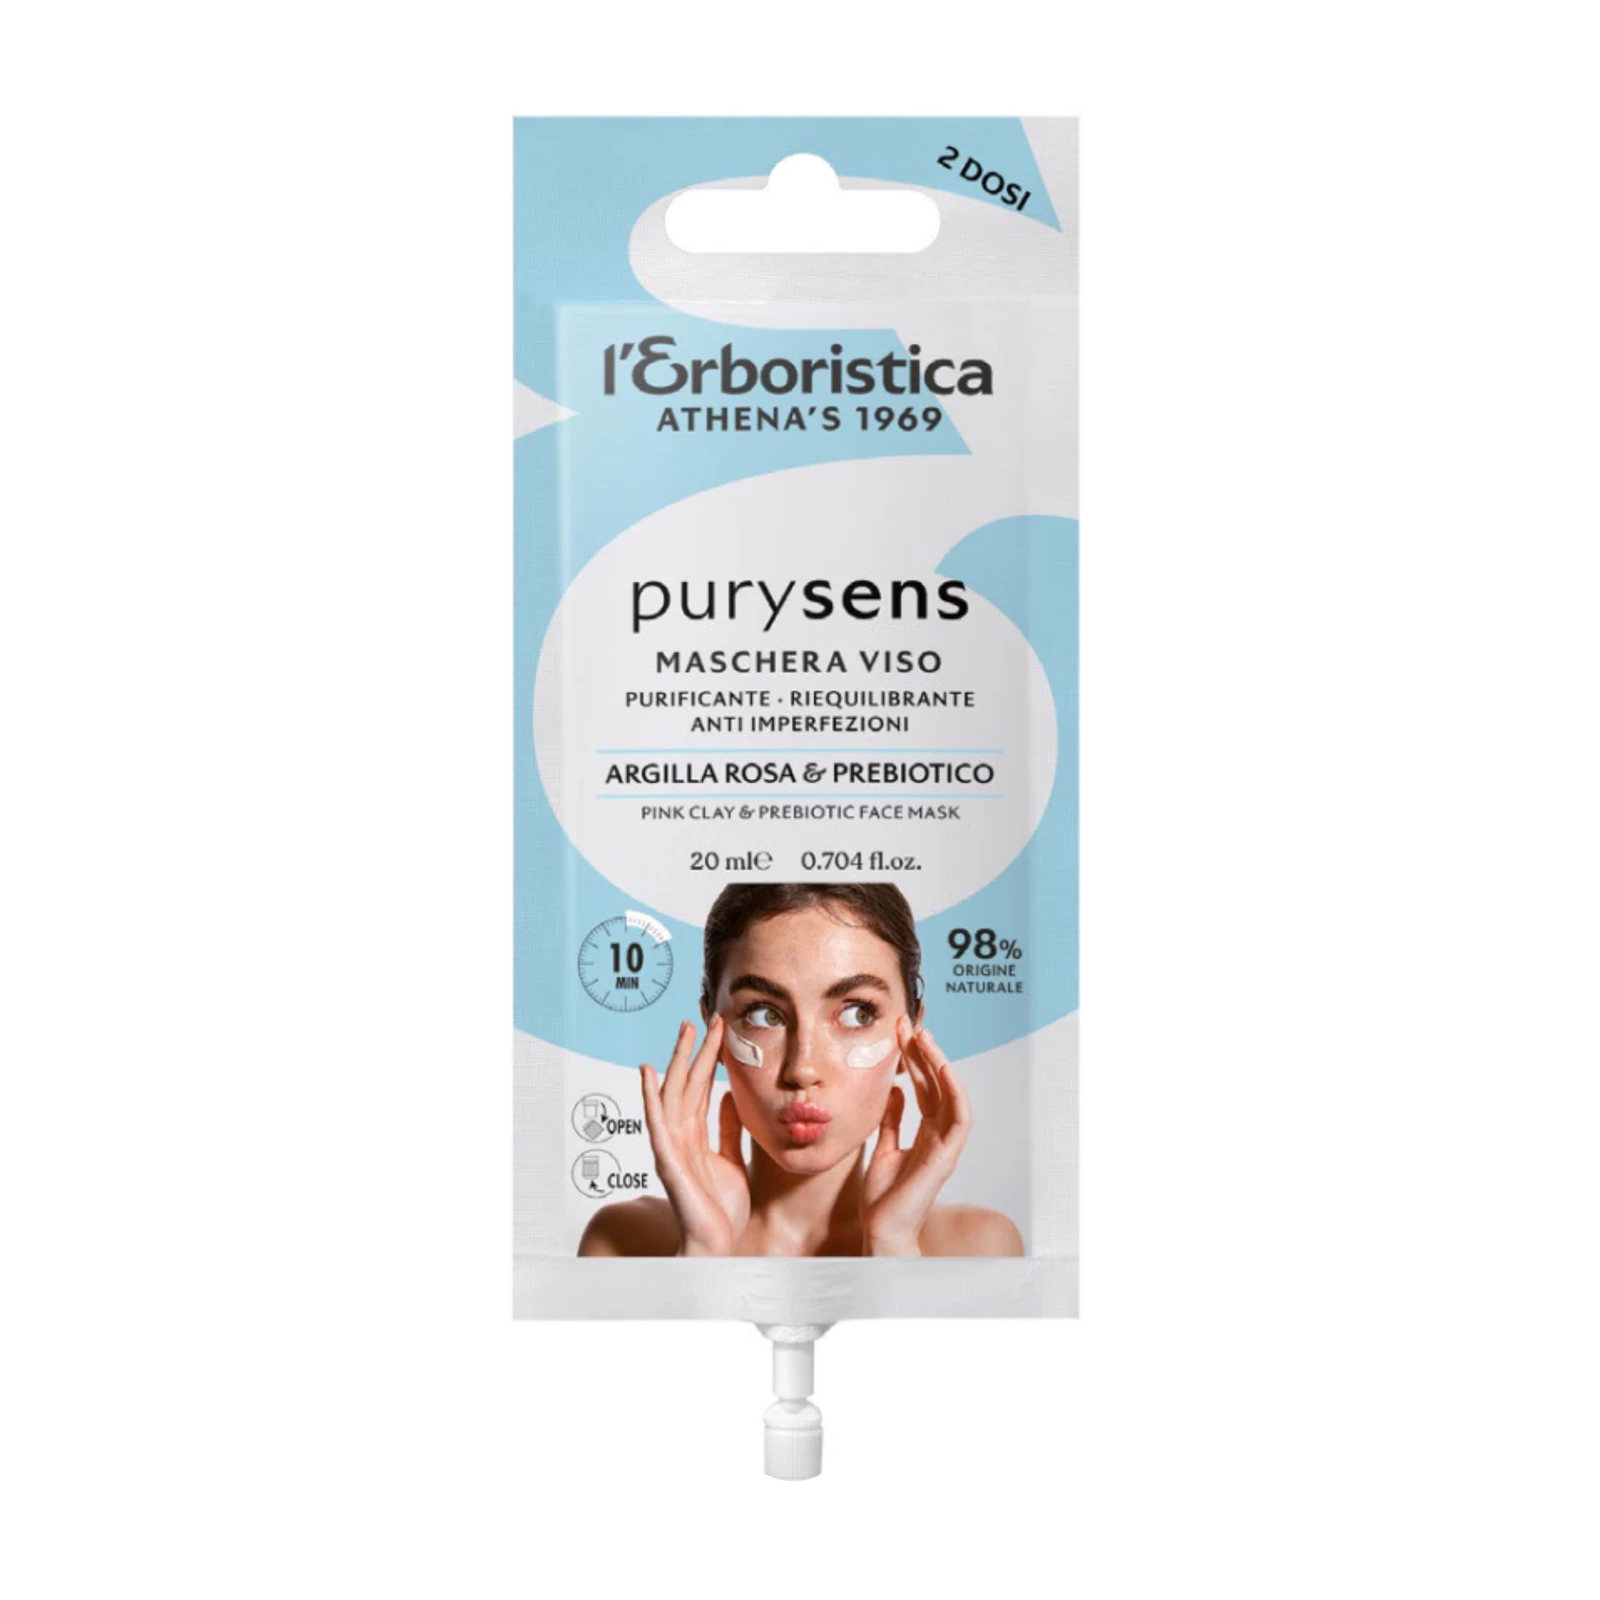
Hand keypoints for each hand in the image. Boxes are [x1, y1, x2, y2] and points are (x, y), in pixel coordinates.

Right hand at [639, 1014, 750, 1256]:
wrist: (718, 1244)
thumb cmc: (721, 1208)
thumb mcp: (732, 1159)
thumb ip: (727, 1130)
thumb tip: (727, 1098)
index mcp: (695, 1135)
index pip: (701, 1088)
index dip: (709, 1059)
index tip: (719, 1030)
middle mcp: (680, 1135)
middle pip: (687, 1084)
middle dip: (695, 1052)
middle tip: (702, 1019)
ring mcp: (671, 1146)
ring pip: (673, 1095)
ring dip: (678, 1063)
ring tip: (684, 1033)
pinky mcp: (667, 1160)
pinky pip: (657, 1124)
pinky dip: (651, 1097)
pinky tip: (648, 1074)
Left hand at [860, 1017, 973, 1256]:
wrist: (881, 1230)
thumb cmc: (882, 1197)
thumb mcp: (882, 1147)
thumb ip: (891, 1121)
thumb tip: (894, 1090)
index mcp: (925, 1133)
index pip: (924, 1087)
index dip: (913, 1059)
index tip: (899, 1032)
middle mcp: (939, 1135)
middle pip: (936, 1085)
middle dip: (923, 1053)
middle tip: (908, 1024)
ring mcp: (946, 1144)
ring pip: (951, 1094)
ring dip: (940, 1064)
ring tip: (923, 1038)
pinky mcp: (948, 1155)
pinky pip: (960, 1118)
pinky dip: (955, 1092)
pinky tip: (943, 1069)